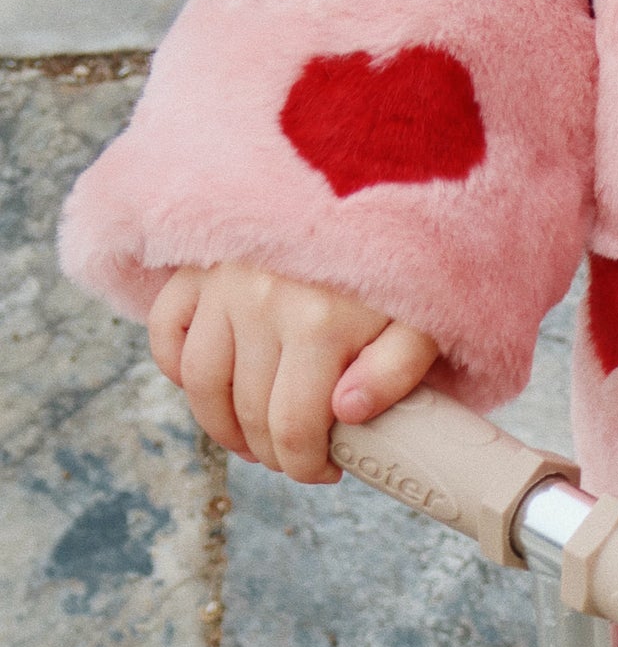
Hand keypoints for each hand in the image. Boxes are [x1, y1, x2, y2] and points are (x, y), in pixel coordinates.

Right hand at [148, 264, 438, 483]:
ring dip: (222, 427)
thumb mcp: (422, 319)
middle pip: (248, 414)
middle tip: (296, 456)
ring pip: (200, 383)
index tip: (324, 470)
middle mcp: (261, 302)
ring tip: (254, 438)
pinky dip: (178, 370)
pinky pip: (165, 331)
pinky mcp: (197, 266)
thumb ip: (395, 373)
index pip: (293, 429)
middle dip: (273, 454)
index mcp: (319, 324)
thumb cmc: (400, 263)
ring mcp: (222, 282)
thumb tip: (346, 414)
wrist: (366, 176)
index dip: (306, 466)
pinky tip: (215, 390)